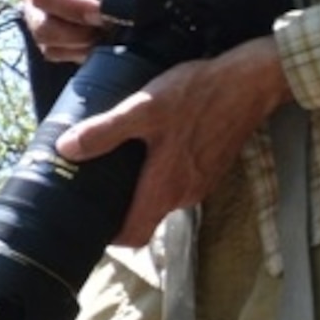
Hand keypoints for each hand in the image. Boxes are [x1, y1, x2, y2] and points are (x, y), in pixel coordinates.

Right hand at [20, 0, 135, 68]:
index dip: (73, 7)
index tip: (103, 12)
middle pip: (42, 26)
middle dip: (77, 34)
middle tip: (111, 30)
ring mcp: (35, 12)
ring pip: (48, 44)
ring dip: (80, 47)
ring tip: (109, 38)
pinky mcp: (47, 29)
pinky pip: (57, 52)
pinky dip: (80, 54)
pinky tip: (103, 45)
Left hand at [55, 31, 293, 243]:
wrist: (252, 81)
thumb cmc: (200, 96)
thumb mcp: (144, 109)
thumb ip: (104, 131)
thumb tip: (66, 148)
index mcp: (165, 189)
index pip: (133, 237)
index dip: (110, 237)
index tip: (90, 220)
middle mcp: (184, 195)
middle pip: (145, 216)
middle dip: (120, 206)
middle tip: (94, 183)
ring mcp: (201, 183)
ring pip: (162, 198)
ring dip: (141, 187)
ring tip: (118, 163)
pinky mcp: (211, 168)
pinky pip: (179, 181)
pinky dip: (161, 173)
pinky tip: (150, 148)